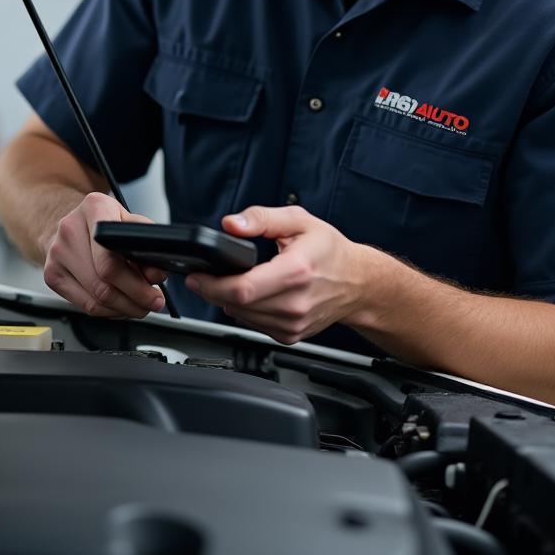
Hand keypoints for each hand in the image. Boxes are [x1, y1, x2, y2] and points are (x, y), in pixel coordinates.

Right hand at [41, 192, 167, 318]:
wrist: (64, 220)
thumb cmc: (100, 221)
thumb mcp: (127, 219)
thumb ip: (145, 243)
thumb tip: (157, 274)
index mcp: (94, 208)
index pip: (111, 256)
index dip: (135, 281)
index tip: (154, 289)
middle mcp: (70, 229)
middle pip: (104, 281)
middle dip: (135, 298)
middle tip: (153, 302)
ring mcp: (57, 254)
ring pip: (96, 298)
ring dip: (124, 308)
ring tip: (140, 306)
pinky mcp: (51, 275)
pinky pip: (85, 305)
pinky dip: (108, 311)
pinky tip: (120, 306)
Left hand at [184, 206, 367, 343]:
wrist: (358, 282)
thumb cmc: (330, 251)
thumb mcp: (298, 221)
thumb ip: (261, 218)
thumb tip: (231, 224)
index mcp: (296, 271)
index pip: (243, 289)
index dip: (212, 284)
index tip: (197, 275)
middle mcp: (295, 303)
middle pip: (237, 305)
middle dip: (213, 291)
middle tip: (202, 277)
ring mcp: (293, 324)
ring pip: (242, 318)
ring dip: (227, 302)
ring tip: (226, 282)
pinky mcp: (290, 335)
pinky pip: (254, 325)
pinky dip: (244, 311)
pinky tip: (249, 295)